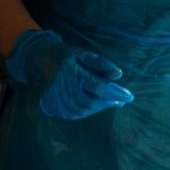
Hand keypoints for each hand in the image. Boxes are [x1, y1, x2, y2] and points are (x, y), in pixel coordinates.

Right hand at [6, 29, 133, 119]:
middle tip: (120, 100)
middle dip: (106, 103)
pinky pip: (72, 114)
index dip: (114, 93)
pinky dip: (86, 111)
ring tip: (109, 102)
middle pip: (88, 102)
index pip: (97, 87)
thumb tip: (118, 74)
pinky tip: (95, 105)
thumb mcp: (85, 55)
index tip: (128, 97)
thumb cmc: (68, 57)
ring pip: (80, 110)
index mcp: (71, 73)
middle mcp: (61, 87)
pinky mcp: (51, 105)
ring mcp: (54, 98)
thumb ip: (102, 64)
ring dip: (97, 108)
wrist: (41, 61)